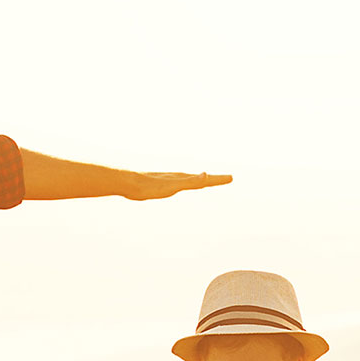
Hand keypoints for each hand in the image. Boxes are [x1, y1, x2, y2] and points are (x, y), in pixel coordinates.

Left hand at [117, 171, 231, 201]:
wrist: (128, 182)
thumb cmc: (150, 186)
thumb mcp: (173, 185)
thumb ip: (190, 181)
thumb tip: (206, 175)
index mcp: (183, 179)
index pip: (205, 180)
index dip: (218, 179)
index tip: (231, 178)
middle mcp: (178, 177)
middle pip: (201, 178)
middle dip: (214, 179)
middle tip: (227, 178)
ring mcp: (170, 180)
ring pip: (190, 179)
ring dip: (201, 180)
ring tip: (207, 180)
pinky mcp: (161, 184)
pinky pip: (179, 183)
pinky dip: (187, 183)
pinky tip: (182, 184)